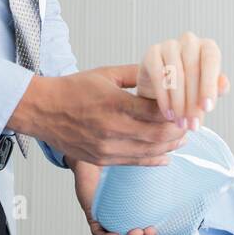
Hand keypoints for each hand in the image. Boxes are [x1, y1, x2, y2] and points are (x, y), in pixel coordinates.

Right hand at [8, 64, 187, 167]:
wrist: (41, 110)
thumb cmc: (72, 89)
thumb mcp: (106, 74)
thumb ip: (136, 74)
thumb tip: (163, 71)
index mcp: (114, 103)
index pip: (157, 110)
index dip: (178, 111)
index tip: (189, 106)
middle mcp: (111, 128)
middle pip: (158, 134)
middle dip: (180, 130)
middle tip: (191, 123)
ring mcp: (106, 147)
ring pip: (150, 152)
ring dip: (171, 146)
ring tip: (182, 137)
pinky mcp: (101, 160)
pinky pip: (135, 163)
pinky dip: (154, 160)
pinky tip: (167, 155)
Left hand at [71, 158, 171, 234]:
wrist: (105, 159)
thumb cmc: (130, 167)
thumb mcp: (153, 177)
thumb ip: (168, 182)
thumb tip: (186, 181)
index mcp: (147, 220)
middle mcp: (131, 225)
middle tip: (150, 230)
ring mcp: (114, 224)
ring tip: (136, 233)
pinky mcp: (96, 219)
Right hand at [136, 31, 230, 129]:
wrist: (163, 87)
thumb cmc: (190, 86)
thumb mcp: (207, 89)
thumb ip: (217, 88)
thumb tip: (224, 85)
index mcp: (208, 47)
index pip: (211, 61)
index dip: (209, 85)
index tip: (207, 108)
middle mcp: (190, 41)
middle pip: (193, 70)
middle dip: (193, 102)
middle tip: (193, 124)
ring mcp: (169, 45)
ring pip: (175, 74)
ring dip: (178, 102)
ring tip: (181, 122)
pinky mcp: (152, 53)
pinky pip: (158, 75)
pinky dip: (164, 97)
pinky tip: (168, 113)